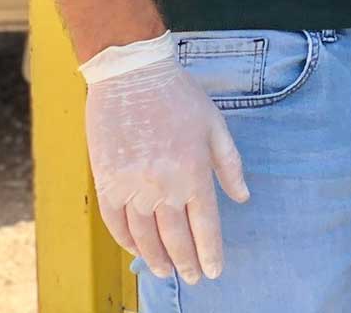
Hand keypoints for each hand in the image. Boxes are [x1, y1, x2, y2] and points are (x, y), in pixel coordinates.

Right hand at [81, 35, 249, 284]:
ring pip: (144, 236)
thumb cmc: (179, 96)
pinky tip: (136, 249)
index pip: (205, 226)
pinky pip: (116, 222)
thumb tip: (243, 197)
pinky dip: (126, 240)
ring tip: (167, 271)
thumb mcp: (215, 125)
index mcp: (193, 172)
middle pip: (175, 238)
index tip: (214, 271)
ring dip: (156, 258)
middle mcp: (163, 186)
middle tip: (192, 277)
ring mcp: (132, 186)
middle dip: (186, 261)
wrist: (133, 73)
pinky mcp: (107, 181)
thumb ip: (229, 165)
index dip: (210, 252)